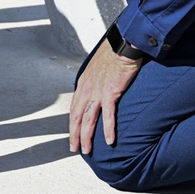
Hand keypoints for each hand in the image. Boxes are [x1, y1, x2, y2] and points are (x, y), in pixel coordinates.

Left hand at [69, 38, 143, 154]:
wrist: (123, 43)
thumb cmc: (113, 53)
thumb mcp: (98, 67)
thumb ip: (95, 79)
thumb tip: (96, 87)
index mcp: (83, 82)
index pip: (74, 107)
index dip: (72, 123)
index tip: (73, 134)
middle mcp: (87, 88)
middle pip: (76, 116)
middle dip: (74, 134)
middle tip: (74, 148)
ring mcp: (97, 91)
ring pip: (88, 119)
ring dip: (86, 137)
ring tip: (86, 150)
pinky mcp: (111, 92)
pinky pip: (108, 115)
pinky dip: (108, 129)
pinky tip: (110, 141)